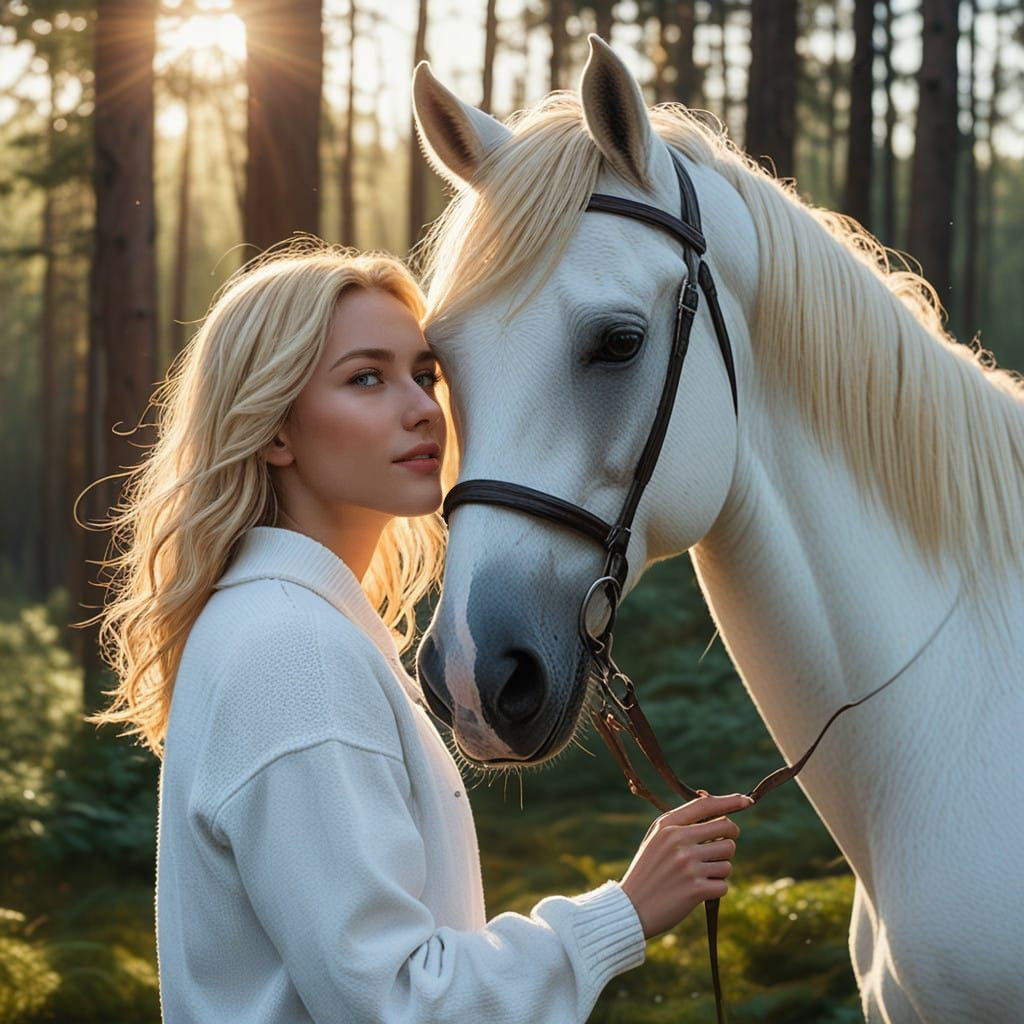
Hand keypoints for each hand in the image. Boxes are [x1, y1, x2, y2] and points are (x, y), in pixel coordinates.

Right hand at [619, 792, 752, 939]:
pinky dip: (716, 888)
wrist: (631, 908)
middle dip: (728, 839)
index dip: (730, 801)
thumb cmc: (648, 871)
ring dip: (721, 868)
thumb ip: (681, 825)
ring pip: (728, 859)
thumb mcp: (656, 840)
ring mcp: (688, 865)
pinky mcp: (696, 888)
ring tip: (701, 875)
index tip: (747, 801)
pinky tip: (699, 891)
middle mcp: (679, 841)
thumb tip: (718, 814)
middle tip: (719, 849)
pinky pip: (724, 884)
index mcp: (667, 826)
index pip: (705, 805)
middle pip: (726, 829)